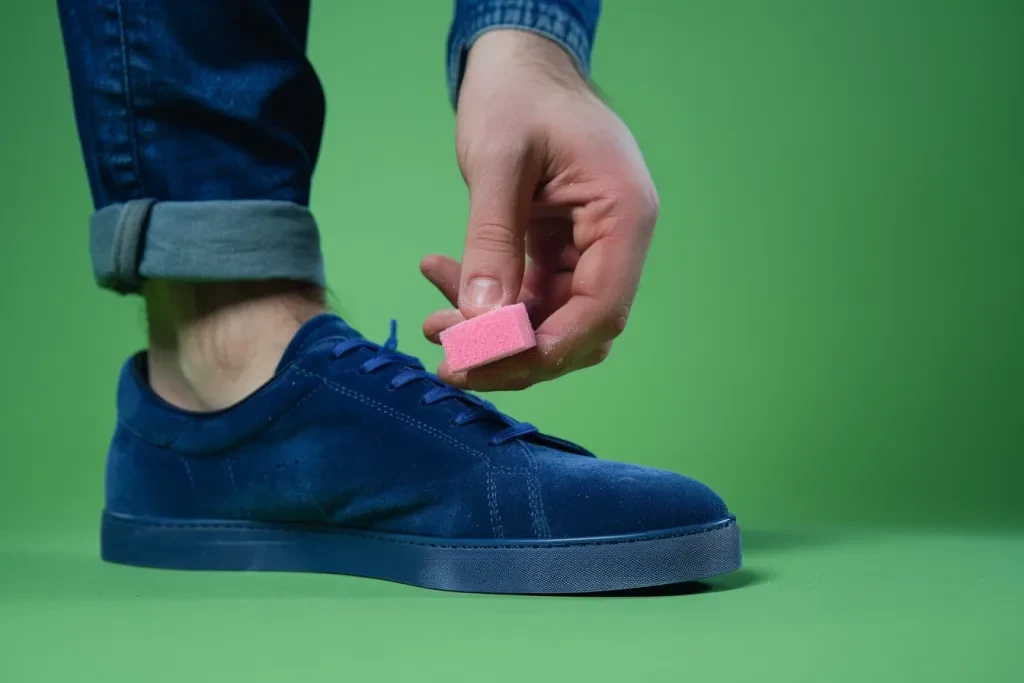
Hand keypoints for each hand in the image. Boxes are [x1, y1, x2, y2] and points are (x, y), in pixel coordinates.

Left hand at [420, 29, 658, 390]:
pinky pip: (529, 292)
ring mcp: (590, 246)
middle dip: (512, 350)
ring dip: (492, 329)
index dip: (547, 347)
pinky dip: (488, 295)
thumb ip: (492, 239)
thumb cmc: (517, 93)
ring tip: (433, 323)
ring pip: (549, 317)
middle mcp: (616, 239)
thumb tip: (480, 319)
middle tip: (449, 361)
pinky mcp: (560, 246)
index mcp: (623, 216)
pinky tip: (439, 273)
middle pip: (577, 326)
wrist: (518, 60)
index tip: (484, 362)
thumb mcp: (498, 162)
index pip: (601, 308)